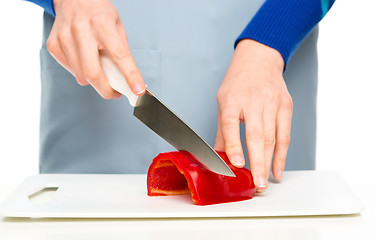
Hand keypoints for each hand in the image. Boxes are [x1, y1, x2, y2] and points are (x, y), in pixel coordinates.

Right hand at [47, 0, 145, 98]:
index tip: (138, 90)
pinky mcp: (53, 44)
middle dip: (107, 90)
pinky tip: (84, 59)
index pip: (120, 56)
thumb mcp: (117, 26)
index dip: (131, 76)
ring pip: (81, 76)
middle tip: (115, 93)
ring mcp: (65, 37)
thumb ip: (121, 51)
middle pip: (93, 73)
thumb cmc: (98, 13)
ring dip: (94, 81)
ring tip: (99, 67)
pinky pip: (70, 71)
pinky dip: (80, 71)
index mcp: (103, 25)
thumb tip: (126, 78)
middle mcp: (82, 30)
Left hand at [215, 39, 292, 192]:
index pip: (231, 124)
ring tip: (265, 182)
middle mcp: (254, 101)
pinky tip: (277, 170)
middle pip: (257, 136)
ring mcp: (272, 104)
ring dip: (269, 163)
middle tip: (257, 185)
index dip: (234, 145)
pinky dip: (282, 155)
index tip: (237, 165)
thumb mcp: (223, 102)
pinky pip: (285, 136)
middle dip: (257, 164)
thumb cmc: (238, 83)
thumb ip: (223, 130)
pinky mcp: (286, 107)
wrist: (259, 60)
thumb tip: (219, 156)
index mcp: (232, 100)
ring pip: (273, 139)